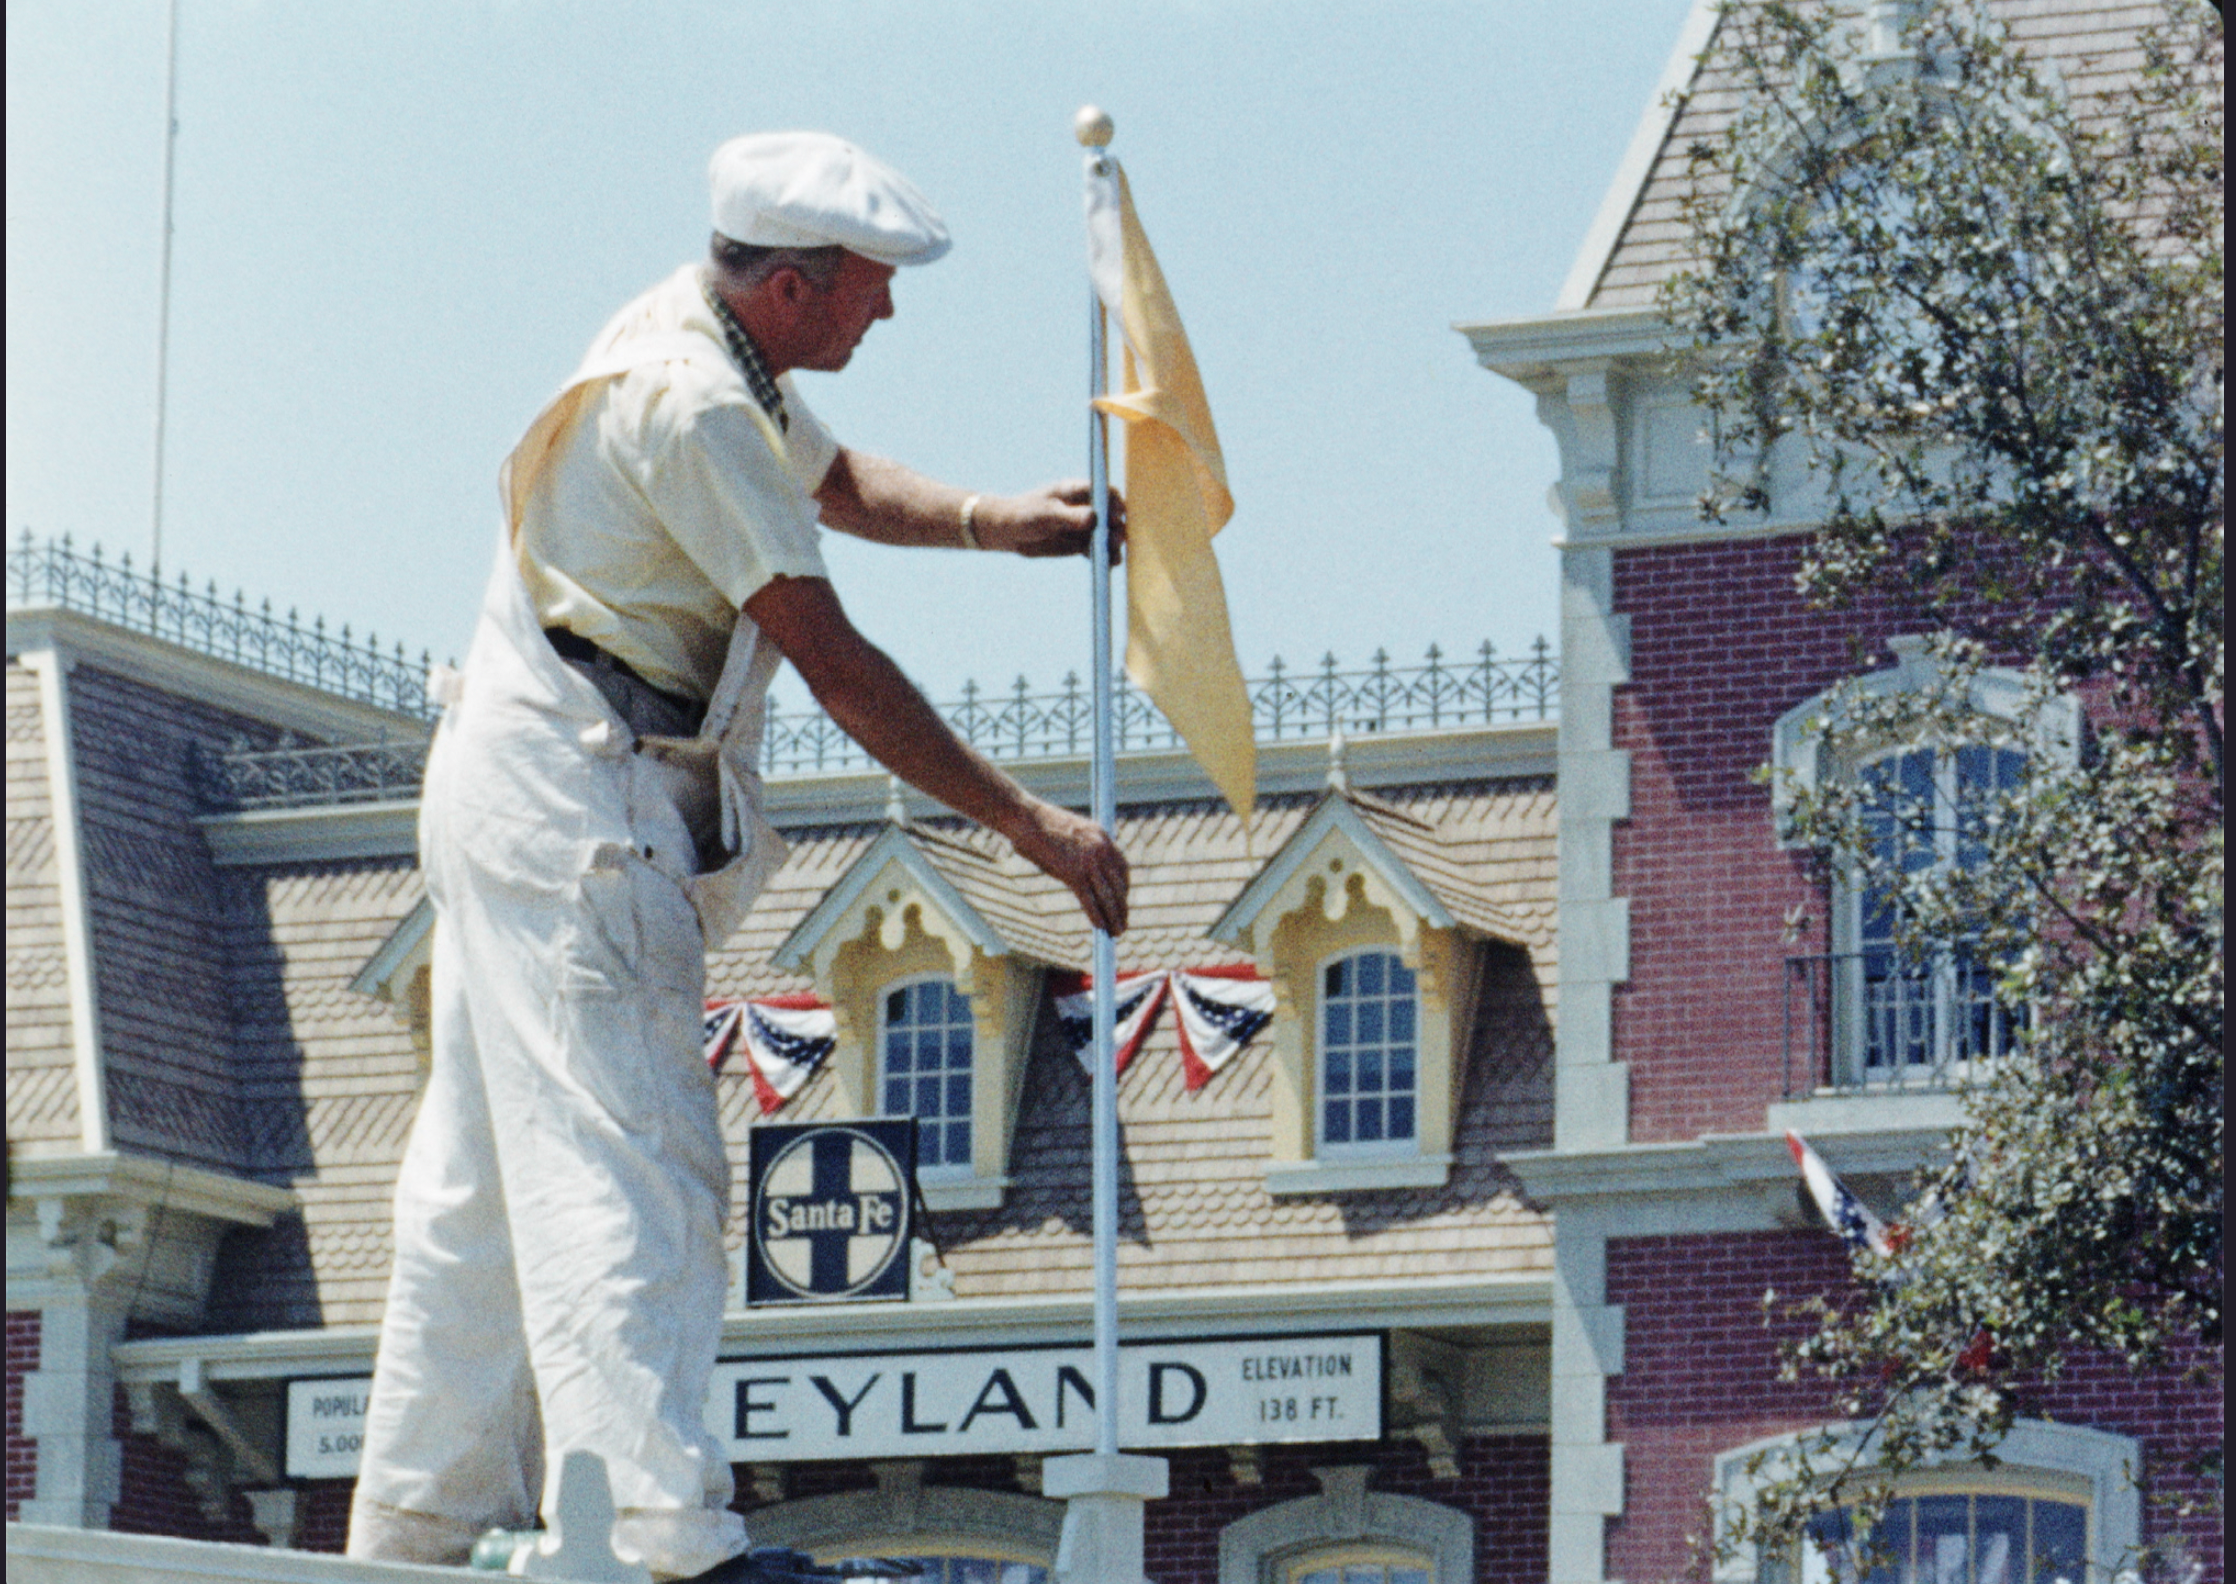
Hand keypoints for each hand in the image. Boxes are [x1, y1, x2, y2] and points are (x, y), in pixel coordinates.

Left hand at [979, 481, 1125, 561]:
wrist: (1009, 531)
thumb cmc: (1025, 514)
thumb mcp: (1047, 515)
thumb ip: (1069, 517)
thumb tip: (1094, 518)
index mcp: (1076, 491)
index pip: (1103, 492)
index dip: (1114, 502)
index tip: (1118, 514)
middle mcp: (1084, 507)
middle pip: (1108, 515)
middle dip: (1116, 527)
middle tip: (1118, 538)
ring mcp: (1082, 526)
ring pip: (1104, 535)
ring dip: (1112, 544)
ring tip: (1115, 556)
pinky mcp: (1079, 543)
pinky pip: (1096, 550)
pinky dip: (1104, 557)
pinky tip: (1110, 564)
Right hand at [1009, 799, 1129, 935]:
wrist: (1026, 818)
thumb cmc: (1040, 826)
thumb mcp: (1069, 834)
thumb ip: (1081, 851)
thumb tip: (1083, 874)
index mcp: (1102, 836)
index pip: (1122, 867)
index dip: (1124, 887)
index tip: (1122, 900)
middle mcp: (1100, 848)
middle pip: (1119, 884)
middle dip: (1122, 906)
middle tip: (1123, 922)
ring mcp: (1088, 861)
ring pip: (1107, 896)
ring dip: (1114, 917)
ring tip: (1117, 933)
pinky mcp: (1073, 873)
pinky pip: (1089, 900)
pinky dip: (1096, 916)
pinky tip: (1100, 928)